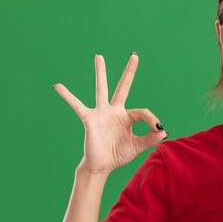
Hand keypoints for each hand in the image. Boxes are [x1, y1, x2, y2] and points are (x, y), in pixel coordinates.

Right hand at [54, 53, 167, 173]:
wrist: (102, 166)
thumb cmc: (119, 155)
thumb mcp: (137, 147)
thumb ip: (150, 139)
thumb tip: (164, 131)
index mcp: (128, 117)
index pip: (143, 113)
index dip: (152, 120)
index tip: (158, 128)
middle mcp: (115, 111)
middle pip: (123, 87)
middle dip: (129, 72)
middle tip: (134, 55)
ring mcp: (102, 113)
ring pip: (102, 89)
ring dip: (101, 73)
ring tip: (99, 56)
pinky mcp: (90, 119)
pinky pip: (77, 105)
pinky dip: (67, 96)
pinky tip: (58, 86)